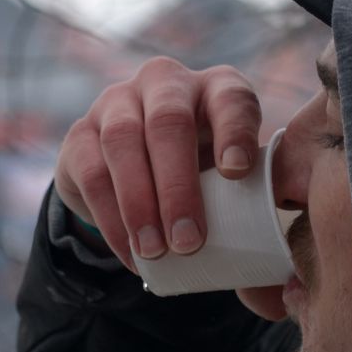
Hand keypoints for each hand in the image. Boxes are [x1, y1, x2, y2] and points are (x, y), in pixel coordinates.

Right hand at [55, 58, 261, 272]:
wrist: (139, 175)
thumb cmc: (203, 177)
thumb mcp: (233, 178)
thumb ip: (254, 201)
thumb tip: (272, 267)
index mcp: (215, 88)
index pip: (230, 98)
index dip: (235, 132)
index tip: (237, 173)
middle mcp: (164, 83)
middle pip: (169, 121)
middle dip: (178, 186)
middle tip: (189, 241)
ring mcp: (116, 102)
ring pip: (122, 142)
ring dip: (139, 204)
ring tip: (155, 252)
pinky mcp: (80, 133)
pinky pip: (91, 172)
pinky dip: (111, 219)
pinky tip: (130, 254)